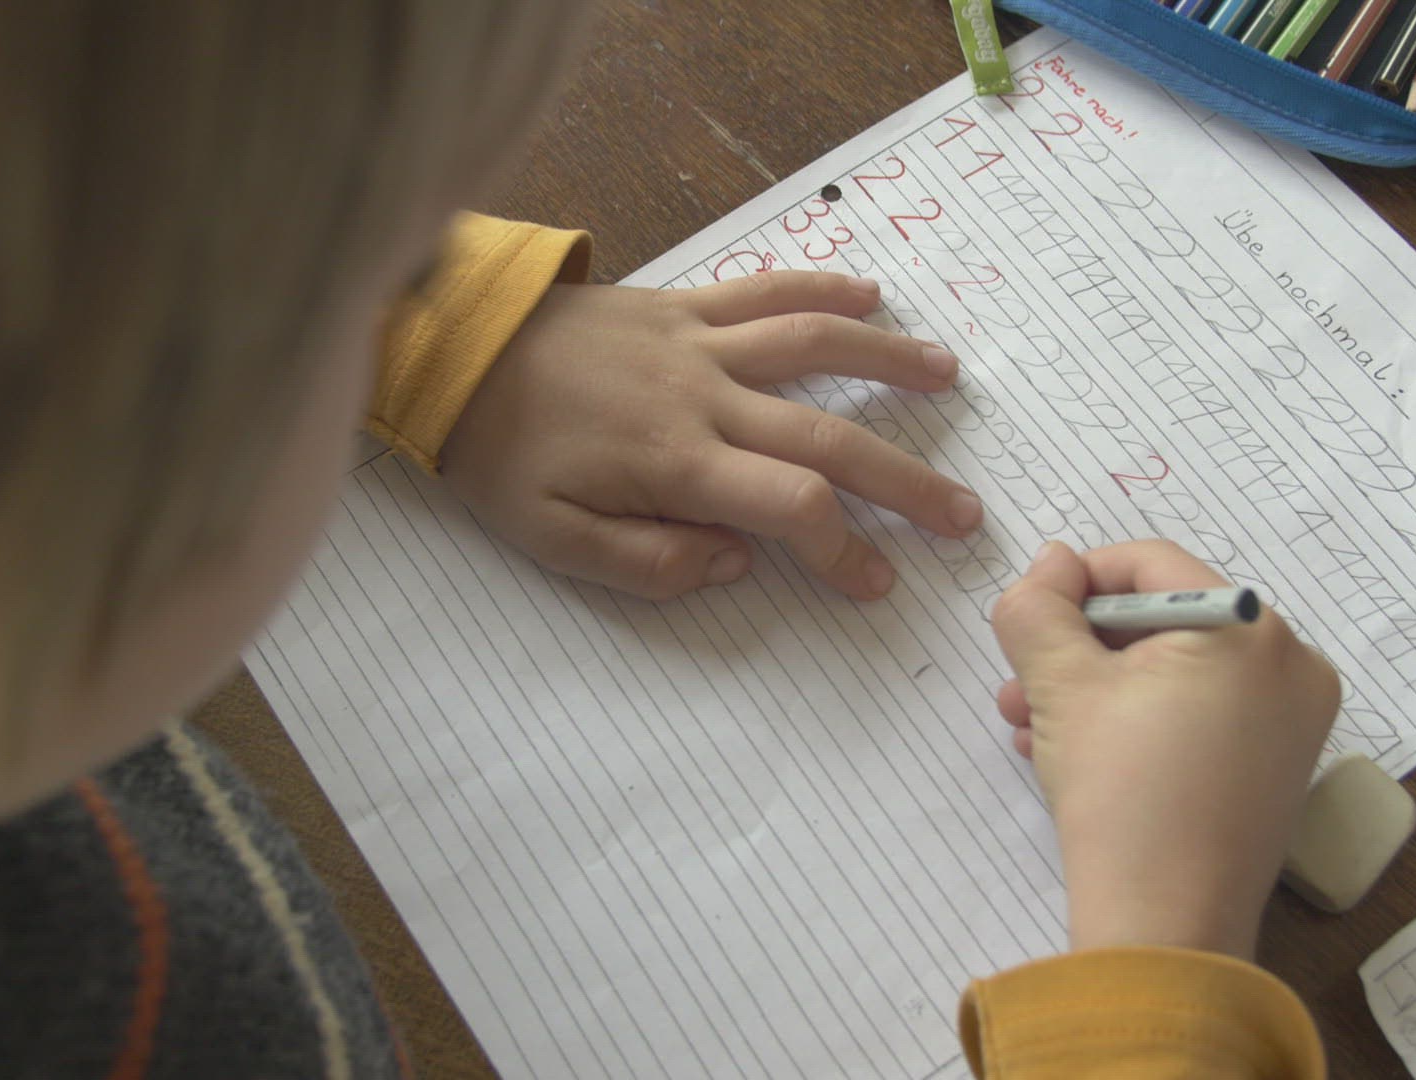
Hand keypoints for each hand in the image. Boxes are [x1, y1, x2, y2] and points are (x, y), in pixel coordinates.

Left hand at [441, 272, 983, 600]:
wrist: (452, 350)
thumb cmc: (499, 454)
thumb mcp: (552, 541)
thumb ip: (648, 562)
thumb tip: (738, 564)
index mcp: (676, 463)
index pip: (791, 507)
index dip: (846, 549)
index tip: (876, 582)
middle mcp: (704, 396)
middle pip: (828, 438)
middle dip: (905, 481)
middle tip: (963, 515)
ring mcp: (698, 340)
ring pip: (814, 345)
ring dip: (888, 364)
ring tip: (948, 379)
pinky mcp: (681, 303)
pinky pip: (765, 288)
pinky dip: (822, 288)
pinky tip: (870, 297)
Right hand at [990, 540, 1339, 959]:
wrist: (1167, 928)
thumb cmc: (1121, 795)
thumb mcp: (1060, 685)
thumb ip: (1040, 607)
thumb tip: (1050, 563)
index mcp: (1249, 627)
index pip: (1149, 563)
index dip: (1075, 580)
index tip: (1026, 618)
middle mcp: (1289, 663)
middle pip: (1162, 619)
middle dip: (1078, 648)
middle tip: (1018, 682)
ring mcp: (1291, 720)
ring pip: (1175, 672)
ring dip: (1095, 688)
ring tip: (1030, 726)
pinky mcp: (1276, 767)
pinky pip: (1200, 715)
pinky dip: (1138, 721)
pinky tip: (1073, 753)